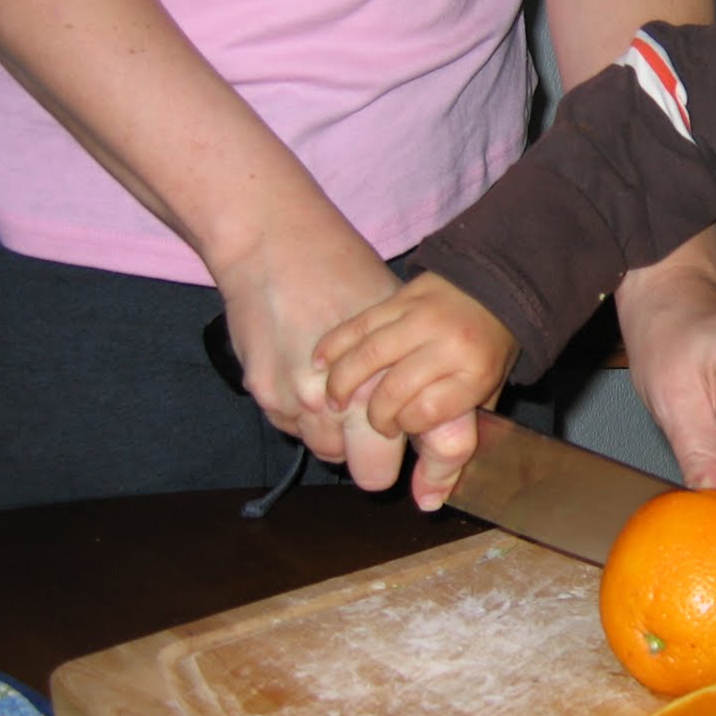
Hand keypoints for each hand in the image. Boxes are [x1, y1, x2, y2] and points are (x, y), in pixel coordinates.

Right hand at [213, 216, 408, 488]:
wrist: (275, 243)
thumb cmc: (344, 272)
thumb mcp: (400, 316)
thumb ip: (420, 365)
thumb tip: (445, 432)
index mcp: (408, 368)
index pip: (435, 442)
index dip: (433, 460)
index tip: (424, 466)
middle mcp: (360, 391)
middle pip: (373, 472)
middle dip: (377, 461)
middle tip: (377, 435)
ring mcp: (309, 399)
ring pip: (330, 453)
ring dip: (335, 436)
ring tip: (336, 396)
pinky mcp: (270, 396)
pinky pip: (293, 430)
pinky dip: (301, 415)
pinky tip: (302, 377)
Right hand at [316, 271, 519, 506]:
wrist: (493, 288)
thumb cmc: (485, 351)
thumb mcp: (484, 398)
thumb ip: (453, 450)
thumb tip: (427, 503)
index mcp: (475, 372)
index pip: (426, 414)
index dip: (405, 428)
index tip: (402, 429)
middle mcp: (446, 344)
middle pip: (391, 394)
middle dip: (375, 419)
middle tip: (375, 423)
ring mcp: (417, 318)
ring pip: (364, 361)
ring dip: (342, 388)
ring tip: (338, 403)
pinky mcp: (393, 300)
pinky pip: (352, 330)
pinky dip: (331, 351)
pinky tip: (322, 367)